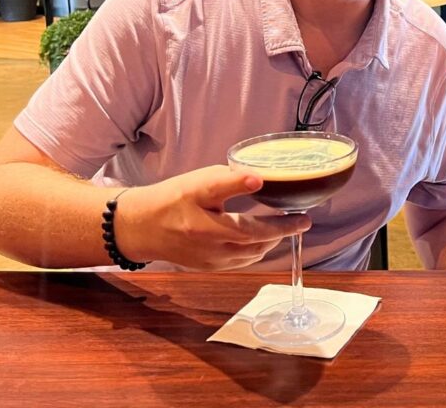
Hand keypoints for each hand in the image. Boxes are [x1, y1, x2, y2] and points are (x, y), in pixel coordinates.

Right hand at [116, 166, 310, 270]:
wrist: (140, 226)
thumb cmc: (171, 199)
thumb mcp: (199, 183)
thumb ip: (230, 181)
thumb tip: (260, 178)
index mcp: (210, 229)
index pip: (257, 230)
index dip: (284, 225)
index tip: (305, 217)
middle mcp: (213, 250)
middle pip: (258, 245)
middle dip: (282, 233)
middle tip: (300, 221)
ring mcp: (211, 262)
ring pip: (251, 256)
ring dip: (270, 243)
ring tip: (284, 227)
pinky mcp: (208, 267)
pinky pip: (240, 261)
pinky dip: (255, 250)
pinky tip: (260, 239)